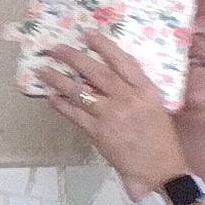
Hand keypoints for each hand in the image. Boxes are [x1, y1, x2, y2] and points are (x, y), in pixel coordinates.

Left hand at [38, 33, 185, 193]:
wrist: (159, 170)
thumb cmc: (160, 139)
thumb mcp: (155, 108)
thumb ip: (136, 91)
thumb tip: (111, 77)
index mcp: (146, 91)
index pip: (123, 62)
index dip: (105, 46)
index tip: (88, 34)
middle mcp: (128, 99)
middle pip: (97, 72)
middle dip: (74, 58)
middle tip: (56, 48)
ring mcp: (111, 115)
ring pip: (80, 92)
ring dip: (59, 80)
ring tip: (43, 70)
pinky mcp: (98, 132)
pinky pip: (74, 114)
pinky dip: (61, 105)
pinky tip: (51, 97)